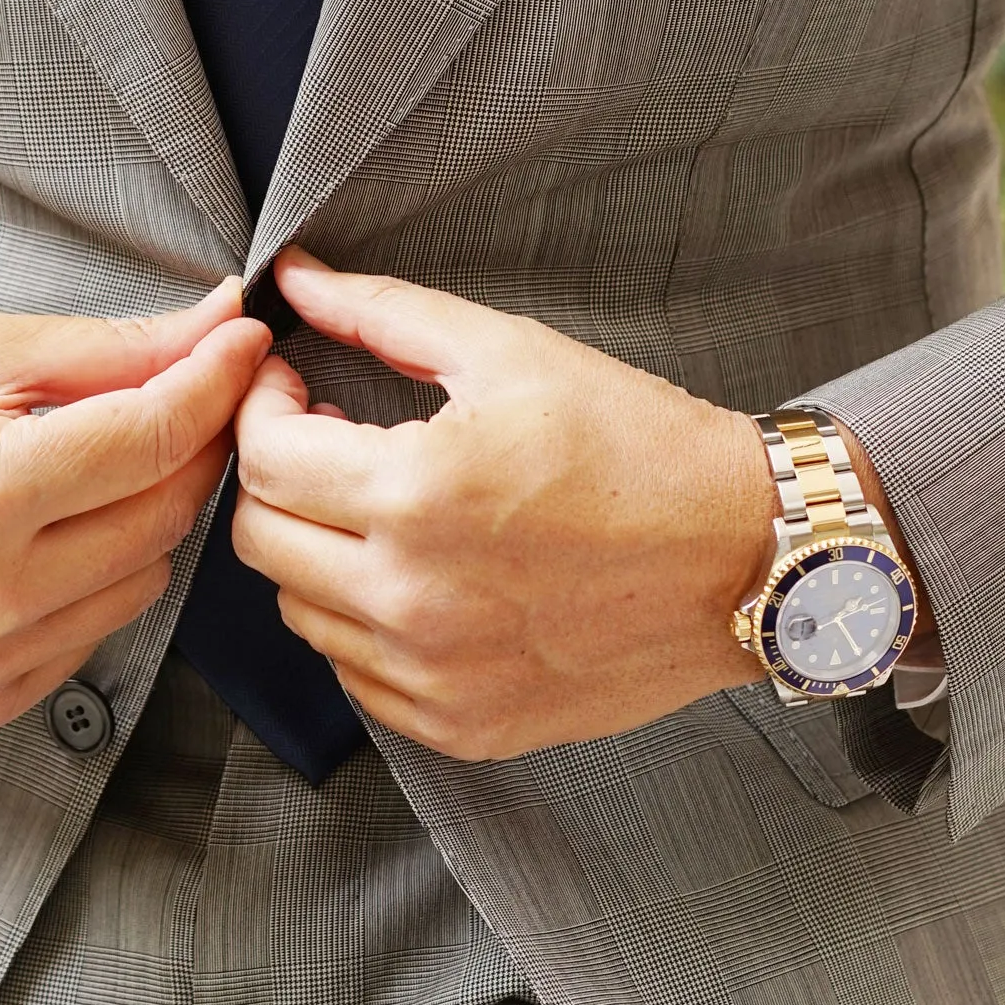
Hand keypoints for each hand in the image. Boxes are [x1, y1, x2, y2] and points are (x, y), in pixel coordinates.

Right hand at [0, 282, 269, 731]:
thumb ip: (107, 349)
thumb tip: (217, 324)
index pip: (153, 438)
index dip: (216, 380)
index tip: (243, 342)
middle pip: (165, 514)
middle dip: (190, 446)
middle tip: (182, 395)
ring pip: (144, 580)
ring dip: (144, 517)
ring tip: (92, 467)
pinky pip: (95, 635)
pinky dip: (96, 581)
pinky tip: (47, 536)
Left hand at [230, 251, 774, 760]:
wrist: (744, 554)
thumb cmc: (638, 443)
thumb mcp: (509, 352)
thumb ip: (381, 312)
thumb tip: (292, 280)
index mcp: (417, 494)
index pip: (262, 458)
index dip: (261, 407)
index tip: (290, 385)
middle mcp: (412, 598)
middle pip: (260, 540)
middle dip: (276, 476)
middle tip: (327, 439)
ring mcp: (434, 675)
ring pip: (300, 611)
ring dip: (317, 550)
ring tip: (382, 505)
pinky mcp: (461, 724)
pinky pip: (357, 674)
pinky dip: (364, 623)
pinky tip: (419, 575)